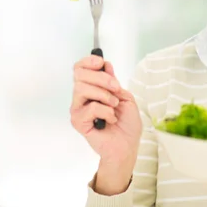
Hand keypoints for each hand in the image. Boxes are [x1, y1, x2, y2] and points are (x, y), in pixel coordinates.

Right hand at [70, 55, 142, 190]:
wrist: (127, 145)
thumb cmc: (126, 124)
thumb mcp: (125, 96)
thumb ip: (113, 81)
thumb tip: (105, 65)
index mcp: (92, 88)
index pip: (80, 68)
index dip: (88, 61)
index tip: (101, 62)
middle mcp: (82, 97)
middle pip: (79, 74)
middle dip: (101, 78)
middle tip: (115, 88)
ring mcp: (78, 109)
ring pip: (82, 88)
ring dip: (104, 95)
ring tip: (114, 105)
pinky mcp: (78, 121)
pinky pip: (90, 107)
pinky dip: (105, 111)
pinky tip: (110, 119)